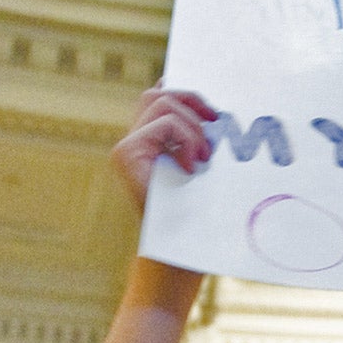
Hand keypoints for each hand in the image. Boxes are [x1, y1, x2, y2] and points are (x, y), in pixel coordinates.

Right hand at [112, 88, 216, 211]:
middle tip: (216, 122)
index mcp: (148, 144)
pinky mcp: (126, 154)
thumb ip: (198, 141)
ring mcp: (126, 147)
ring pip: (159, 102)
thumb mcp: (201, 170)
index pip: (158, 98)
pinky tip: (192, 166)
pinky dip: (186, 138)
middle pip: (157, 95)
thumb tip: (212, 113)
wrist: (178, 250)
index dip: (183, 92)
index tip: (212, 109)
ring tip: (205, 156)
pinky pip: (163, 123)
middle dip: (191, 100)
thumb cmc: (194, 214)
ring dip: (192, 125)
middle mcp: (132, 142)